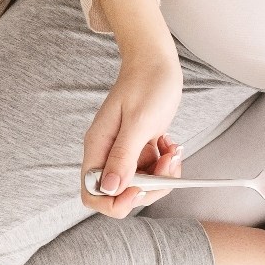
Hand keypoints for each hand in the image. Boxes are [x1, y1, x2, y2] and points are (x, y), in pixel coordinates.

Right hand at [81, 61, 182, 216]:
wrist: (156, 62)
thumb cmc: (147, 85)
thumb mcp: (138, 122)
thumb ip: (123, 156)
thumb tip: (110, 188)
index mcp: (98, 148)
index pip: (92, 193)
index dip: (114, 202)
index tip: (139, 189)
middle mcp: (107, 154)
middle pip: (120, 195)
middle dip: (148, 188)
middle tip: (166, 165)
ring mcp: (123, 153)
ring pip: (139, 186)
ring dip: (161, 177)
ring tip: (172, 152)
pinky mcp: (139, 149)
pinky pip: (151, 172)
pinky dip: (165, 166)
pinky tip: (170, 146)